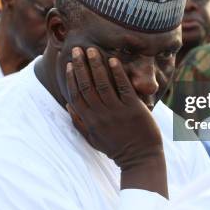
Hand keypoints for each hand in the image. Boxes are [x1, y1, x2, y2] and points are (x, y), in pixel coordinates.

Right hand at [66, 47, 167, 196]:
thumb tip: (68, 105)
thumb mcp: (93, 139)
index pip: (76, 95)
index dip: (71, 78)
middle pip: (86, 86)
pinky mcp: (133, 109)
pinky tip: (113, 60)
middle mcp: (101, 115)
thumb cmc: (116, 148)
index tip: (69, 63)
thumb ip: (79, 123)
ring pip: (102, 84)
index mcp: (90, 121)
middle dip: (80, 66)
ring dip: (96, 65)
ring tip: (92, 50)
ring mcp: (117, 111)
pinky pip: (123, 87)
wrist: (140, 159)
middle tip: (77, 49)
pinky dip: (117, 73)